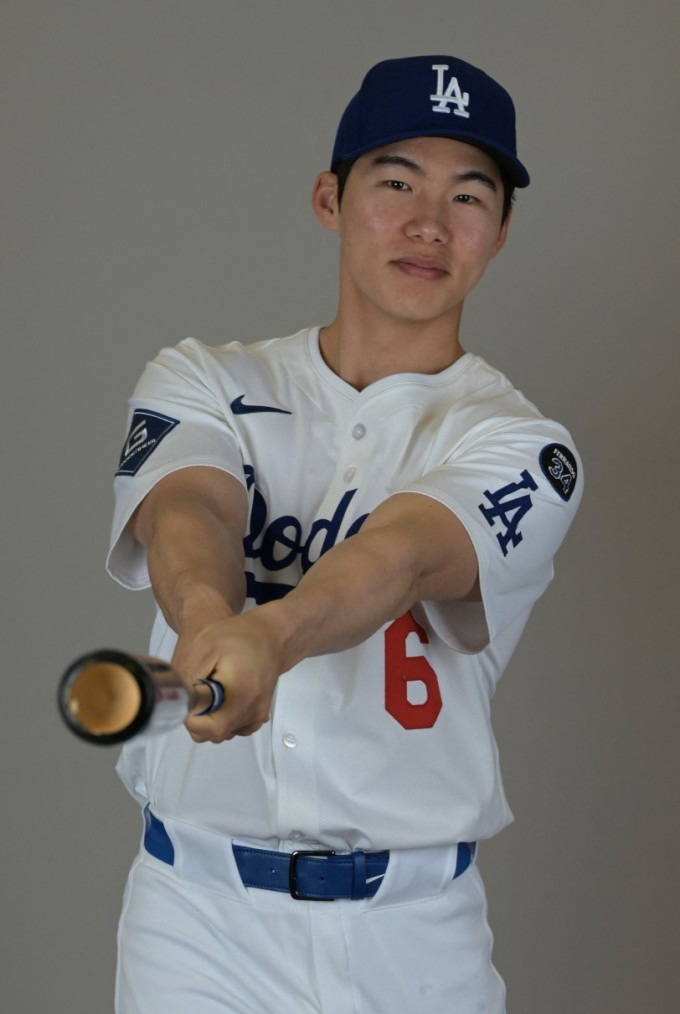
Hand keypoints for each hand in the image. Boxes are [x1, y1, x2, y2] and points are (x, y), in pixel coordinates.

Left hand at [171, 609, 281, 742]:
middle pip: (214, 733)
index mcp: (242, 694)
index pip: (211, 727)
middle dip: (198, 716)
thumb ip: (189, 678)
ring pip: (222, 733)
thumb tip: (180, 704)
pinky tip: (222, 697)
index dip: (192, 716)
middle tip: (198, 689)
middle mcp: (253, 711)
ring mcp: (257, 716)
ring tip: (212, 689)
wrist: (267, 636)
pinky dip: (222, 718)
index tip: (189, 697)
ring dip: (209, 717)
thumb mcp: (203, 647)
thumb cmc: (237, 637)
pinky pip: (232, 729)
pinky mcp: (258, 717)